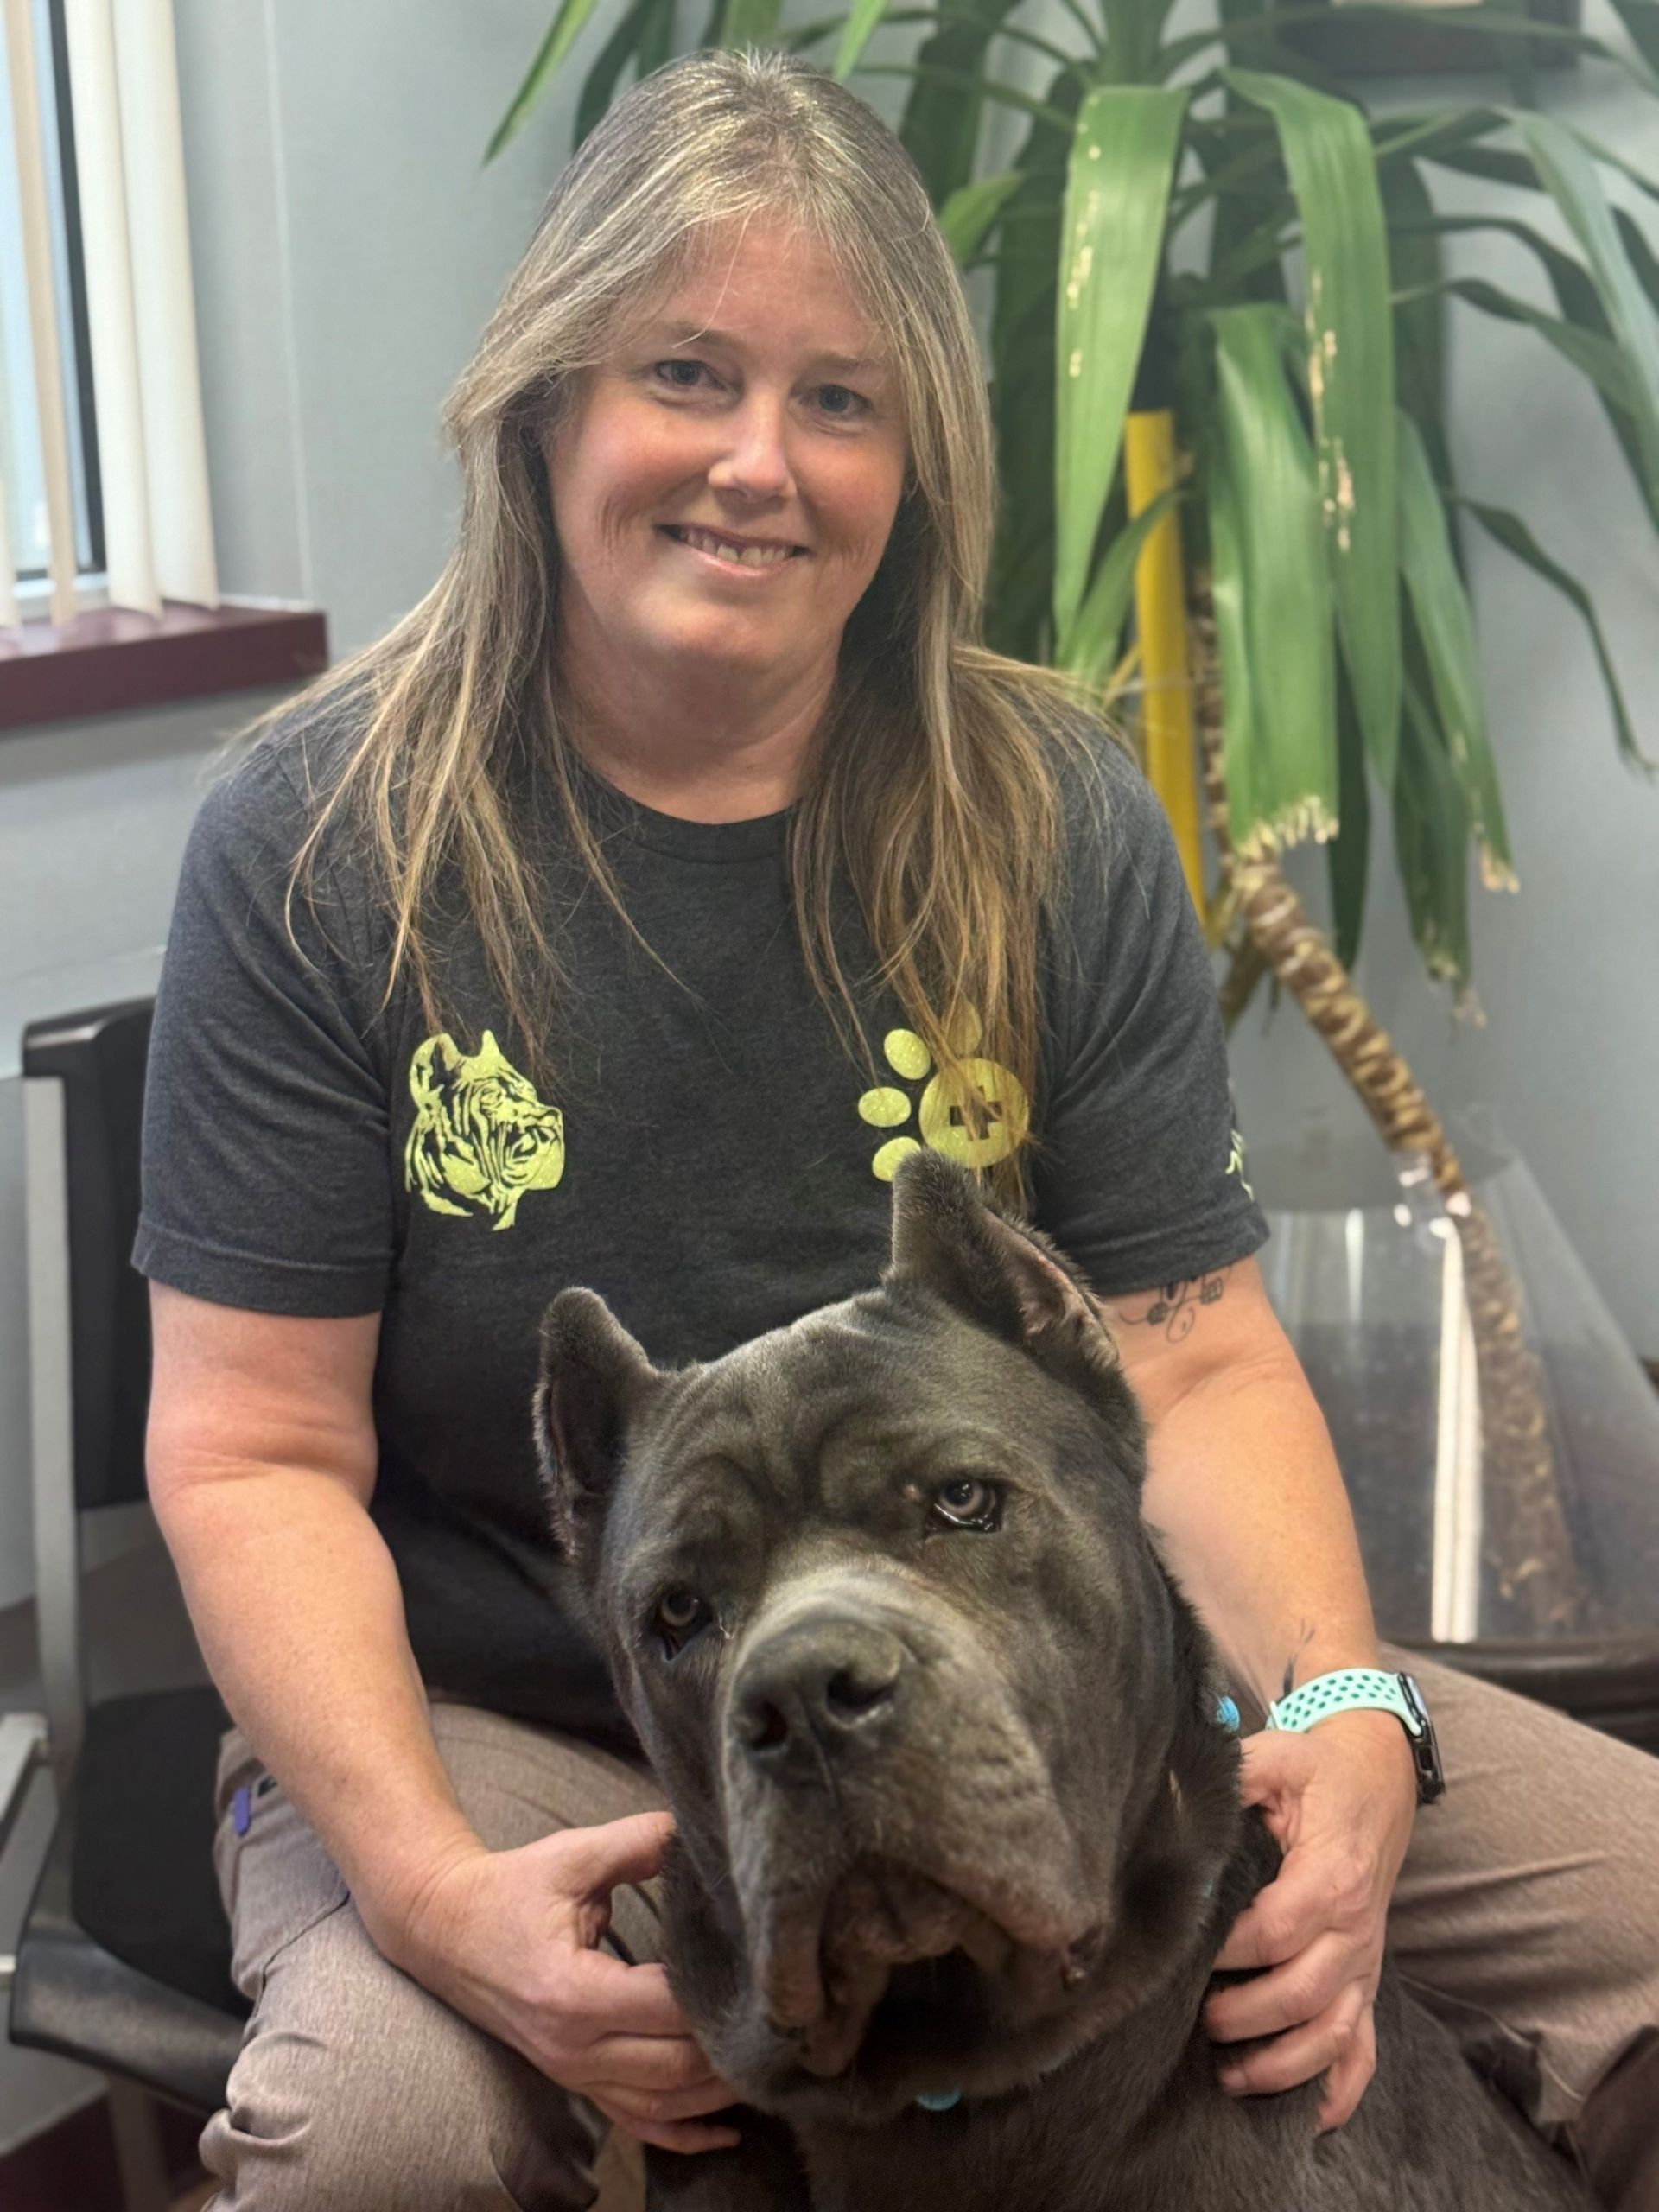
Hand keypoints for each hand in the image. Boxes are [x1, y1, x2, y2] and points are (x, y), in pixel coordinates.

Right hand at [386, 1811, 742, 2153]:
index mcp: (573, 1991)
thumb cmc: (512, 1889)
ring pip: (662, 2105)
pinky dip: (683, 2134)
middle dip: (734, 2051)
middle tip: (790, 2025)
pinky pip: (636, 2123)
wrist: (446, 1929)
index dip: (719, 1996)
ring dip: (718, 2094)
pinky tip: (726, 2130)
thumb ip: (639, 1843)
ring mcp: (572, 2073)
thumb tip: (699, 1832)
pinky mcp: (574, 2080)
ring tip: (773, 2068)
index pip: (666, 2008)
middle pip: (674, 2068)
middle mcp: (573, 2047)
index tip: (768, 1976)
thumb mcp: (573, 1855)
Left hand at [1203, 1711, 1417, 2130]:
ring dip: (1283, 2065)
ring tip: (1227, 2074)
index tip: (1183, 1952)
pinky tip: (1306, 2116)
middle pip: (1303, 1994)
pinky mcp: (1366, 1981)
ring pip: (1333, 2033)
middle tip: (1194, 2018)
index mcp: (1333, 1876)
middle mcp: (1357, 1930)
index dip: (1227, 1949)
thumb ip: (1234, 1775)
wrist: (1378, 1781)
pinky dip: (1340, 2089)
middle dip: (1244, 2016)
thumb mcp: (1277, 1757)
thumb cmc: (1319, 1772)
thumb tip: (1173, 1793)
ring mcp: (1365, 1963)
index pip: (1277, 1931)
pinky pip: (1364, 2048)